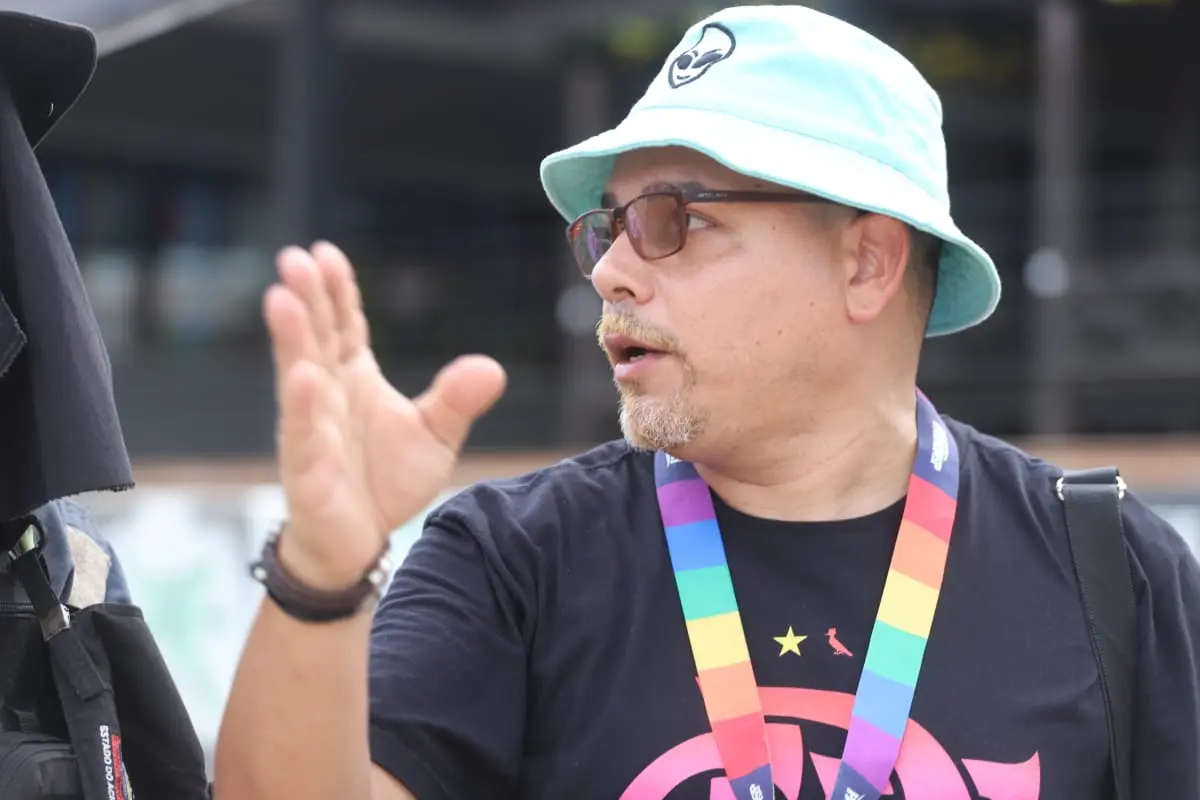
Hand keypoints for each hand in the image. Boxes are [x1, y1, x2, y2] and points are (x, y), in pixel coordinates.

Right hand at [263, 242, 505, 587]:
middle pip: (315, 338)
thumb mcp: (434, 435)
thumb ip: (456, 399)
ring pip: (299, 377)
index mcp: (352, 377)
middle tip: (294, 258)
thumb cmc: (386, 479)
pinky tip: (301, 377)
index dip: (336, 291)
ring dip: (291, 339)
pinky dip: (301, 408)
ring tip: (282, 300)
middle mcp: (325, 395)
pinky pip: (303, 435)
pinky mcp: (307, 470)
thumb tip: (493, 367)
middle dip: (306, 299)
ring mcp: (310, 430)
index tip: (326, 253)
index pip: (343, 325)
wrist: (360, 541)